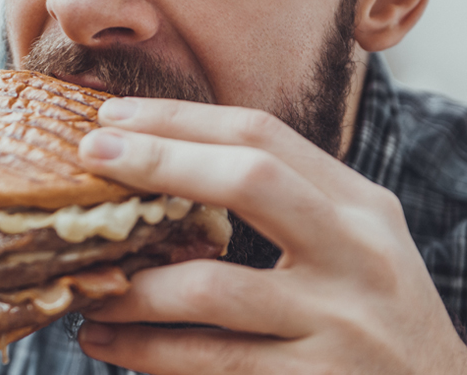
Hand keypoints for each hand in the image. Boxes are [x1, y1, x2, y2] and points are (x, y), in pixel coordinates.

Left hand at [74, 97, 466, 374]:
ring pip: (211, 287)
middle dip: (159, 161)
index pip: (263, 136)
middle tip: (90, 156)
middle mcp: (357, 255)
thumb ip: (288, 204)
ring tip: (86, 288)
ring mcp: (338, 324)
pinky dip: (146, 352)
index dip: (180, 119)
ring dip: (132, 286)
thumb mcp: (358, 245)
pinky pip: (210, 363)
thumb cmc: (379, 318)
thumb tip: (167, 165)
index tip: (115, 116)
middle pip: (248, 181)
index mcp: (362, 207)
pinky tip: (108, 342)